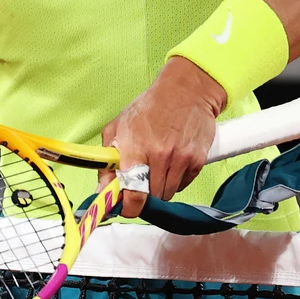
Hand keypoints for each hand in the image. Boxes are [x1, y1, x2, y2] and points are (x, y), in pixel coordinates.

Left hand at [97, 58, 225, 220]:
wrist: (187, 91)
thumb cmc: (149, 108)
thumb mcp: (118, 127)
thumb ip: (107, 161)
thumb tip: (101, 191)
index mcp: (135, 148)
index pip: (134, 193)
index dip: (129, 207)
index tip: (127, 208)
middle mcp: (159, 156)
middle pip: (152, 198)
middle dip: (144, 196)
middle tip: (140, 184)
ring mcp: (181, 159)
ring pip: (168, 194)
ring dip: (160, 189)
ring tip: (156, 170)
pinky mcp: (198, 161)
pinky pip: (183, 185)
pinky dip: (176, 181)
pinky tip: (172, 164)